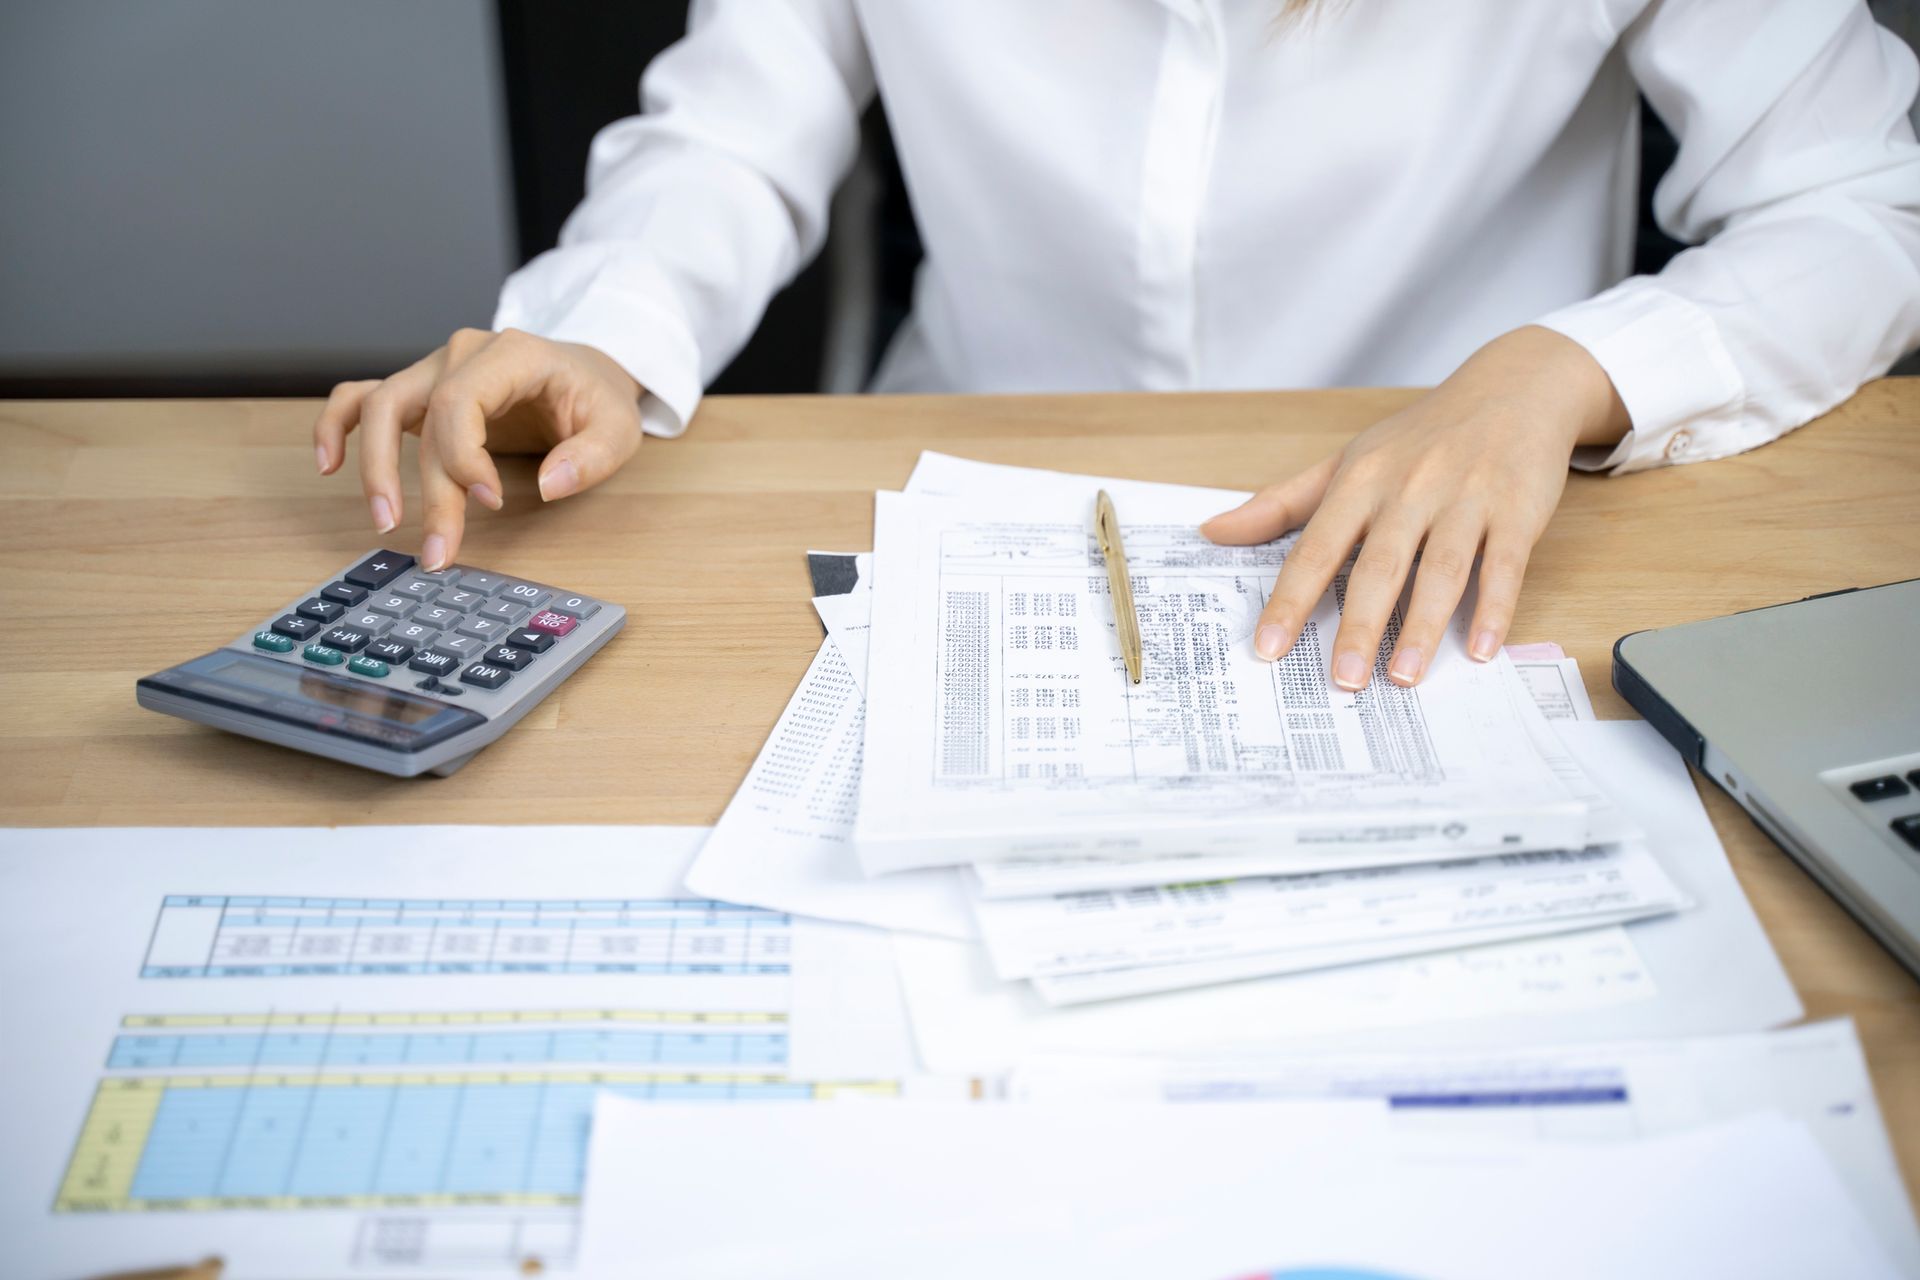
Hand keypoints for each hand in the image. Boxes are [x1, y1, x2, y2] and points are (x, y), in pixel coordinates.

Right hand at [313, 328, 644, 569]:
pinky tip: (328, 465)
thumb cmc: (595, 400)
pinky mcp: (420, 392)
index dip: (465, 457)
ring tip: (383, 522)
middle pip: (422, 415)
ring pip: (380, 407)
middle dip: (426, 488)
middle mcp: (462, 354)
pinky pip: (361, 397)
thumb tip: (549, 485)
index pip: (463, 402)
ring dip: (372, 466)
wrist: (584, 375)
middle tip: (437, 548)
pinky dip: (337, 425)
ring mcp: (434, 370)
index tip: (491, 503)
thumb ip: (590, 456)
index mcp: (511, 353)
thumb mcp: (618, 428)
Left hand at [1201, 326, 1628, 689]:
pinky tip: (1480, 649)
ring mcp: (1466, 499)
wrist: (1514, 388)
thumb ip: (1281, 503)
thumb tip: (1212, 531)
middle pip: (1379, 566)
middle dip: (1358, 626)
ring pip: (1442, 569)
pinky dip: (1494, 609)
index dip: (1290, 601)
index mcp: (1360, 482)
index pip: (1316, 549)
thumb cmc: (1420, 437)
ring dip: (1422, 627)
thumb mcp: (1346, 460)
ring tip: (1403, 677)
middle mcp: (1410, 490)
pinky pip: (1504, 565)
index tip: (1269, 648)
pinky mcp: (1517, 510)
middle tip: (1342, 681)